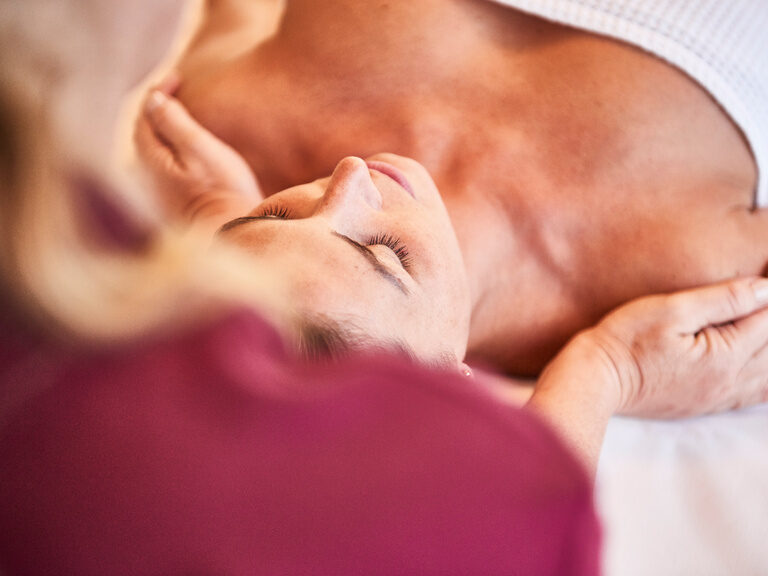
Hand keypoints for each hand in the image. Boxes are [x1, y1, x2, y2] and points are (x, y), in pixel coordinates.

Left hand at [134, 75, 261, 231]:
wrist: (233, 237)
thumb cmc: (224, 192)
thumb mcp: (202, 150)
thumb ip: (175, 122)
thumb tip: (153, 99)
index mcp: (150, 160)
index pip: (145, 115)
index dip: (158, 92)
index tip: (178, 77)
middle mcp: (145, 178)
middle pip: (144, 134)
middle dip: (157, 110)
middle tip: (176, 91)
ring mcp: (156, 195)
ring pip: (151, 152)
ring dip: (162, 131)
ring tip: (180, 116)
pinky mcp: (169, 208)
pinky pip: (161, 169)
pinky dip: (168, 152)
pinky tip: (184, 151)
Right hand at [581, 277, 767, 417]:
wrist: (596, 379)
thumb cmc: (626, 339)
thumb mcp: (671, 310)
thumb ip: (722, 300)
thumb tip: (765, 289)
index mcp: (725, 355)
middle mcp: (729, 381)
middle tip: (765, 302)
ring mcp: (717, 397)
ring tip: (765, 328)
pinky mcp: (705, 404)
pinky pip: (753, 397)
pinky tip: (765, 369)